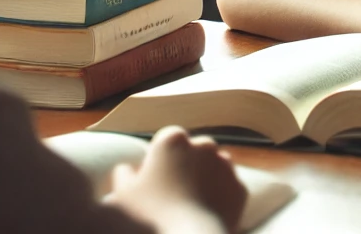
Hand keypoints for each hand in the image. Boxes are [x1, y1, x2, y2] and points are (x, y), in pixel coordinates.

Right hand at [106, 126, 246, 233]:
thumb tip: (127, 170)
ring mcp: (225, 166)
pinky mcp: (240, 188)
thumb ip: (123, 176)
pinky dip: (217, 200)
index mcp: (173, 140)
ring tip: (185, 210)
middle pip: (190, 153)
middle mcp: (203, 145)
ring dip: (201, 182)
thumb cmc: (148, 219)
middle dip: (181, 169)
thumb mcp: (120, 197)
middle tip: (166, 200)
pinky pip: (225, 190)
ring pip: (210, 169)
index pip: (163, 142)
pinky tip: (201, 218)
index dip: (155, 163)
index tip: (148, 185)